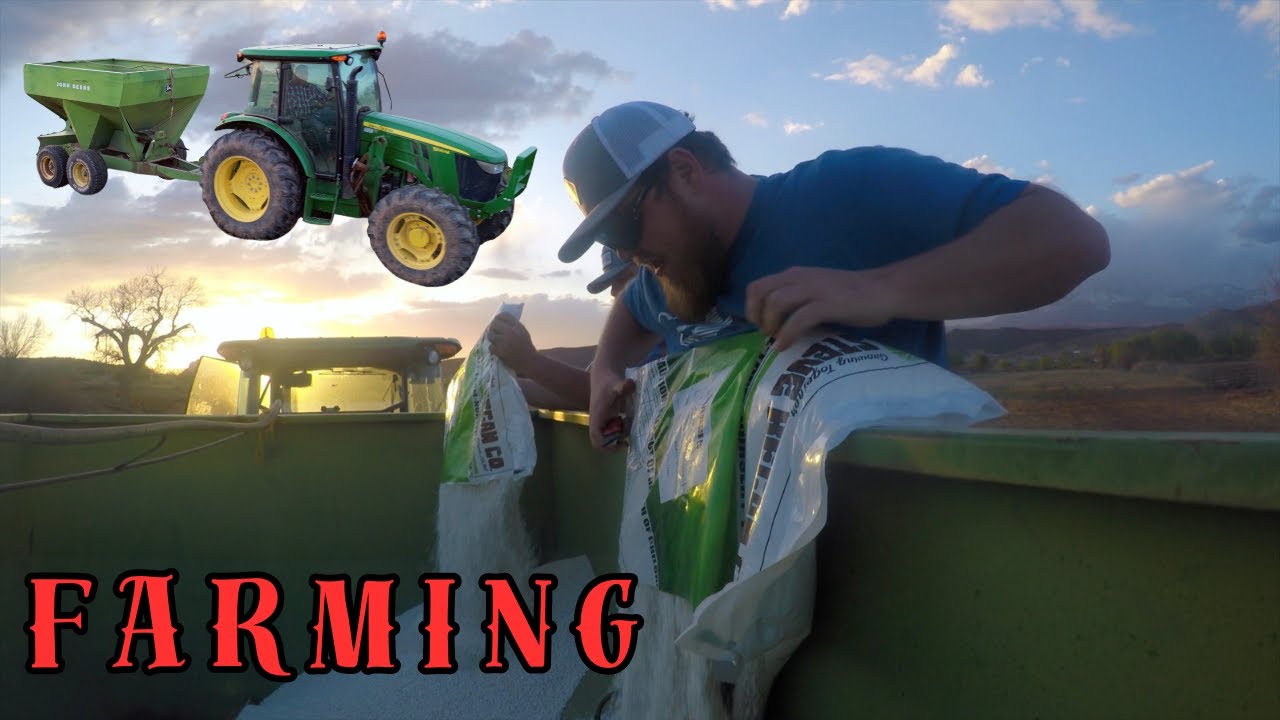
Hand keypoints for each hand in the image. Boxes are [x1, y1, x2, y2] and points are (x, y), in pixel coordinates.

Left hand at [486, 313, 537, 374]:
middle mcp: (511, 332)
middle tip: (494, 332)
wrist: (529, 361)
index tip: (497, 321)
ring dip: (491, 338)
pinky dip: (493, 349)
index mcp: (517, 326)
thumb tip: (499, 320)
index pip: (504, 315)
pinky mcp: (500, 351)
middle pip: (494, 324)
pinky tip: (497, 350)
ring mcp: (505, 342)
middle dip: (493, 328)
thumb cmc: (526, 346)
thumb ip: (513, 326)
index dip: (498, 318)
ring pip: (490, 335)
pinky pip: (490, 346)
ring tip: (495, 341)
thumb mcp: (523, 332)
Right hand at [588, 369, 634, 451]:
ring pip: (609, 436)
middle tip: (629, 437)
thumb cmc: (609, 380)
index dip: (608, 446)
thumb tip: (630, 384)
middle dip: (616, 441)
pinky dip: (622, 428)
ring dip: (620, 434)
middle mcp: (598, 421)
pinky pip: (614, 429)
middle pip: (603, 442)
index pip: (597, 439)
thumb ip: (623, 386)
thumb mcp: (616, 384)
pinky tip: (629, 419)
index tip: (623, 442)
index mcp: (597, 417)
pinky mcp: (607, 417)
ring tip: (630, 425)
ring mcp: (602, 420)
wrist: (604, 373)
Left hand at [745, 267, 898, 350]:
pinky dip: (786, 334)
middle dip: (757, 316)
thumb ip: (797, 300)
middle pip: (761, 293)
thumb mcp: (816, 291)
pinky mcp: (828, 304)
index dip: (752, 307)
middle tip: (767, 333)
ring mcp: (814, 290)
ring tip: (776, 339)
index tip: (760, 324)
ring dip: (770, 324)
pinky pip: (798, 319)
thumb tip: (775, 322)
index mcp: (795, 275)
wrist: (884, 291)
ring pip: (776, 302)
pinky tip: (784, 346)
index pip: (757, 286)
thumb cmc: (851, 295)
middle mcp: (800, 278)